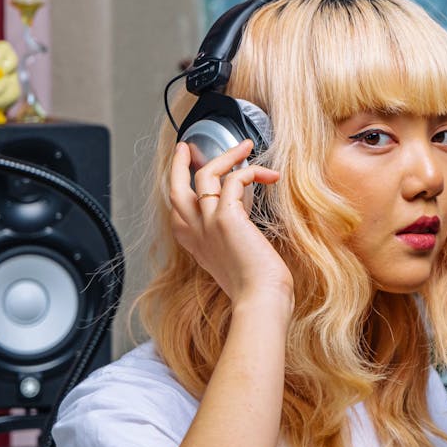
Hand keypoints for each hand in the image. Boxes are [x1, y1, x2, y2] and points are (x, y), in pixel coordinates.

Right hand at [167, 140, 289, 311]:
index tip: (190, 172)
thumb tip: (243, 226)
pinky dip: (252, 172)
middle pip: (176, 187)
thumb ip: (230, 242)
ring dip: (227, 155)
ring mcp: (207, 223)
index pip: (178, 210)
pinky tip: (270, 175)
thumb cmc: (255, 288)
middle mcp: (195, 232)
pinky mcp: (226, 218)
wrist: (259, 301)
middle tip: (188, 146)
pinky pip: (235, 179)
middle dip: (180, 163)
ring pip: (205, 175)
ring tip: (246, 146)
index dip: (181, 187)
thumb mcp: (234, 262)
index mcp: (195, 244)